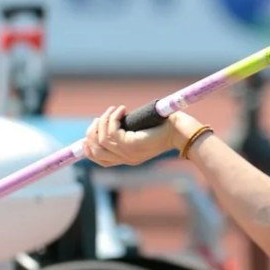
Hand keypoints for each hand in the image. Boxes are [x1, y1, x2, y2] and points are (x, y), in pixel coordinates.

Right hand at [83, 105, 198, 166]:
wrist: (180, 131)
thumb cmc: (165, 127)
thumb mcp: (142, 132)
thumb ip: (127, 132)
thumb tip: (107, 123)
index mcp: (128, 158)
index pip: (100, 160)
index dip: (89, 148)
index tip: (90, 131)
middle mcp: (126, 158)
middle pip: (95, 150)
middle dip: (92, 131)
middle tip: (100, 117)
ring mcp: (127, 153)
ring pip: (101, 139)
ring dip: (103, 121)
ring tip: (113, 110)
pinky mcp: (131, 145)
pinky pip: (111, 132)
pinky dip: (112, 118)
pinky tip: (121, 109)